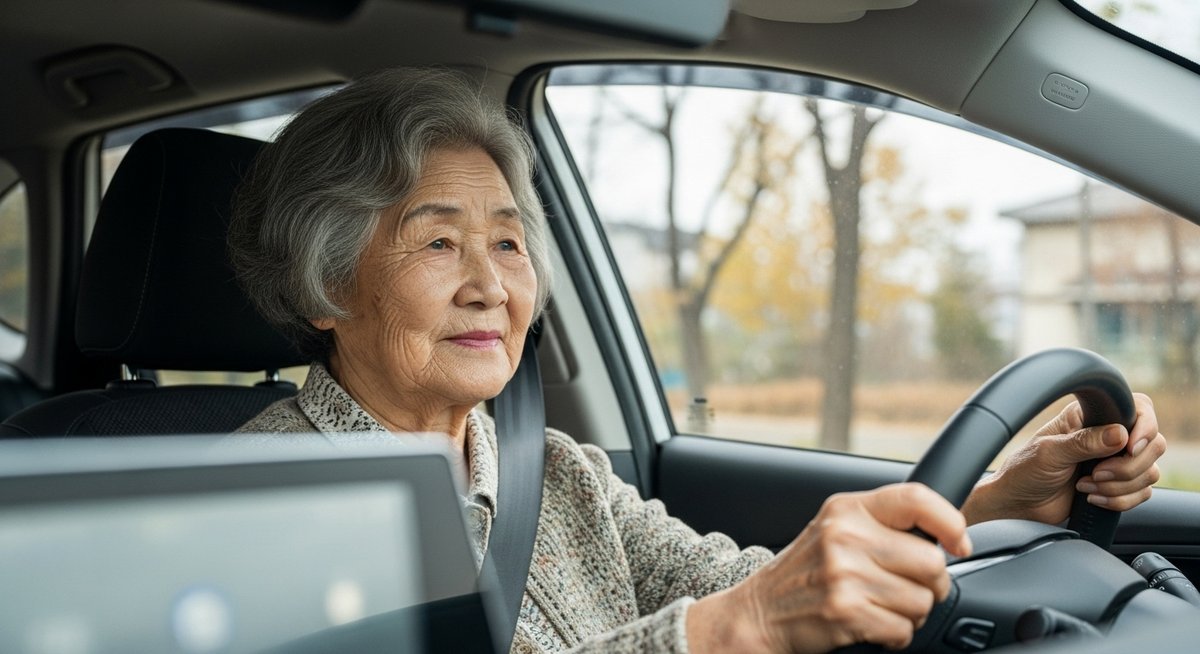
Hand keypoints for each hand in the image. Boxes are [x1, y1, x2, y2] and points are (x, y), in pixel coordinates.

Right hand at [687, 483, 971, 652]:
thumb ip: (882, 525)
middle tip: (909, 588)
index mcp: (848, 508)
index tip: (959, 544)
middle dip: (931, 585)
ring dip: (911, 614)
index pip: (917, 499)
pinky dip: (894, 635)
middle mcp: (845, 535)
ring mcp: (843, 573)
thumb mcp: (836, 530)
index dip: (951, 522)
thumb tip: (947, 537)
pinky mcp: (845, 610)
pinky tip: (871, 624)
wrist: (759, 611)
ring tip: (881, 607)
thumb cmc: (806, 572)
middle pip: (931, 562)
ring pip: (922, 601)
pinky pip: (903, 630)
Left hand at [962, 393, 1166, 524]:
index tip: (1129, 447)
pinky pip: (1143, 493)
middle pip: (1153, 444)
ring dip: (1119, 486)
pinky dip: (1120, 500)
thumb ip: (1084, 442)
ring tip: (1085, 486)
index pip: (1138, 408)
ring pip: (1149, 472)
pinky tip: (1093, 498)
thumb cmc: (1025, 472)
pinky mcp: (1118, 486)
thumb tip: (1120, 434)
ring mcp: (1115, 462)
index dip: (1144, 427)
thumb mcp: (1049, 453)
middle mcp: (1108, 436)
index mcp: (1089, 416)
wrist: (1018, 505)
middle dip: (1127, 466)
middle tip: (1095, 473)